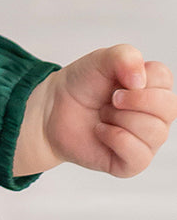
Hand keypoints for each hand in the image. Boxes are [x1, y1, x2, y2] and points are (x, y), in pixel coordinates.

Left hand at [17, 45, 175, 178]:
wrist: (53, 110)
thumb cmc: (81, 86)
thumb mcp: (99, 60)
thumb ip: (124, 56)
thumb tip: (140, 80)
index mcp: (154, 88)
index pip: (164, 79)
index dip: (138, 76)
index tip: (118, 79)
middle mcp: (157, 116)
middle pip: (168, 107)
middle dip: (133, 100)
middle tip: (110, 99)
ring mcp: (147, 141)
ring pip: (155, 131)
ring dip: (119, 118)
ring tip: (104, 115)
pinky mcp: (133, 163)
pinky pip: (139, 155)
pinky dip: (115, 138)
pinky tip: (101, 131)